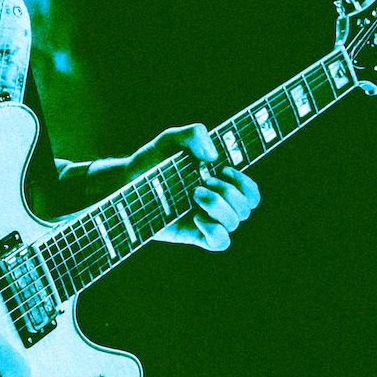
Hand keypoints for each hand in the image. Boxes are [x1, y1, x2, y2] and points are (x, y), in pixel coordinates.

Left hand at [130, 123, 259, 250]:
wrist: (125, 182)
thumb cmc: (150, 161)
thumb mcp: (170, 139)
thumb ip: (193, 134)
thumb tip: (213, 156)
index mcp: (219, 181)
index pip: (251, 191)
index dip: (245, 183)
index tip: (224, 169)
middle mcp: (217, 201)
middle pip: (247, 207)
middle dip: (229, 192)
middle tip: (203, 181)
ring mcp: (206, 218)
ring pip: (235, 222)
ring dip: (219, 206)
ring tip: (194, 194)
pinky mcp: (193, 234)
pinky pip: (220, 242)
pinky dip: (214, 230)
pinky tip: (195, 217)